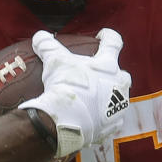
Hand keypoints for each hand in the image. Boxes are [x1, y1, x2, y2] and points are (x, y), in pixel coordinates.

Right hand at [20, 28, 130, 155]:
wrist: (67, 121)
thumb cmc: (65, 86)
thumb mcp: (54, 61)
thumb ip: (47, 45)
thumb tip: (39, 37)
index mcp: (108, 65)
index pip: (114, 42)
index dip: (108, 36)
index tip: (102, 36)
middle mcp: (119, 84)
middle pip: (122, 74)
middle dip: (112, 74)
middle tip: (98, 75)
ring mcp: (118, 107)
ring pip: (119, 99)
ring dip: (109, 97)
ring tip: (95, 98)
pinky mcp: (113, 125)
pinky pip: (112, 120)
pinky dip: (104, 118)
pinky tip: (93, 118)